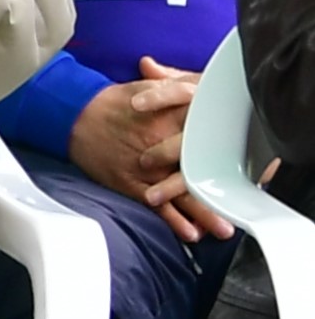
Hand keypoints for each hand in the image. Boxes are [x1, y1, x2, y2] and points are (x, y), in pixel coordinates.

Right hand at [73, 55, 230, 240]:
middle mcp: (164, 145)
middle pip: (202, 171)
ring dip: (204, 214)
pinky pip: (156, 206)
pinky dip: (173, 221)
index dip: (229, 153)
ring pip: (183, 194)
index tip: (247, 167)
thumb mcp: (150, 86)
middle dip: (221, 188)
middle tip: (239, 205)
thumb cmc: (112, 101)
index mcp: (174, 118)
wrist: (73, 113)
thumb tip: (205, 90)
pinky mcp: (131, 183)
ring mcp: (148, 168)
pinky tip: (189, 233)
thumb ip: (180, 88)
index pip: (211, 138)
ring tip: (222, 229)